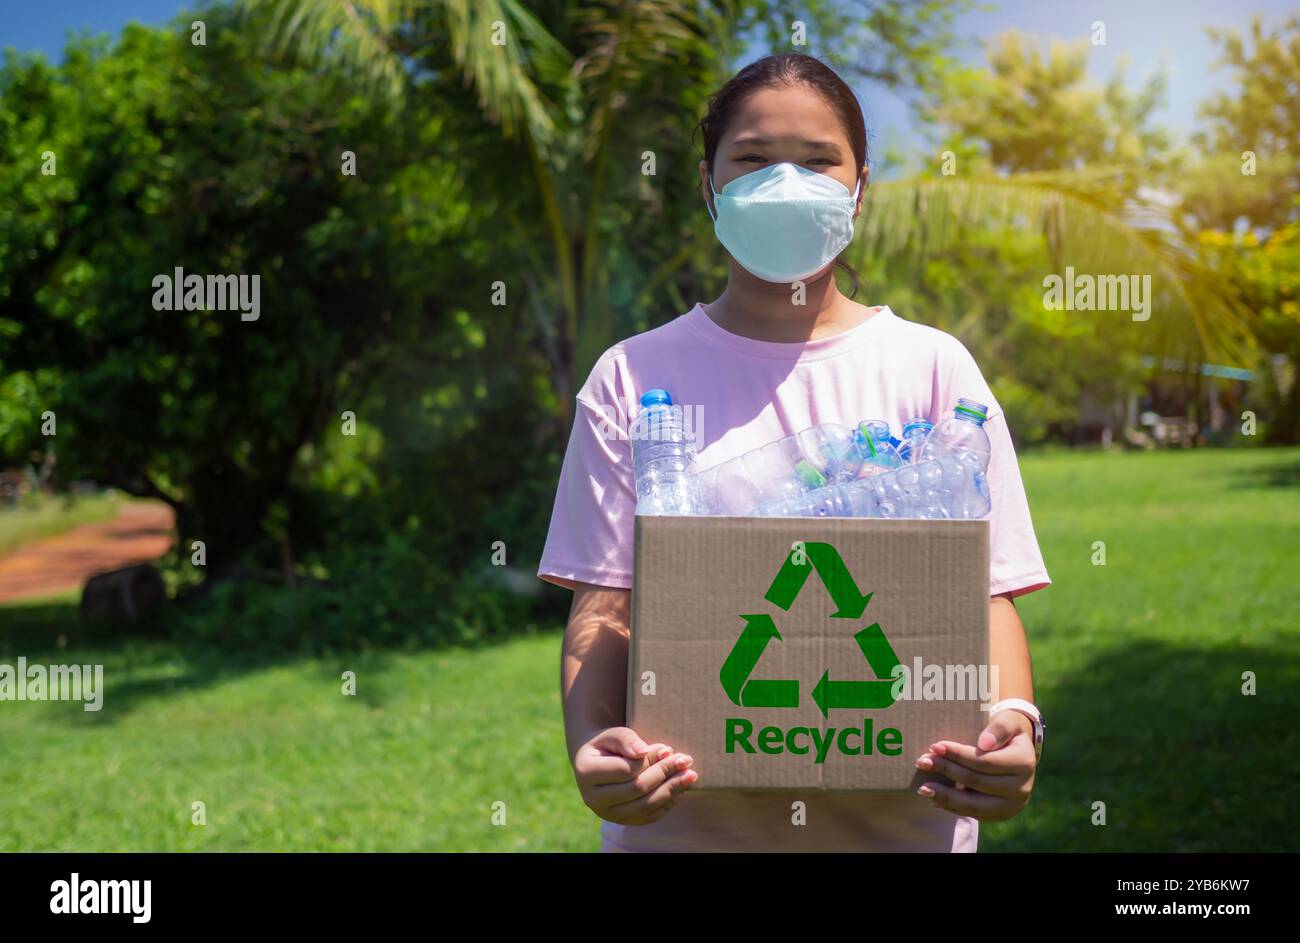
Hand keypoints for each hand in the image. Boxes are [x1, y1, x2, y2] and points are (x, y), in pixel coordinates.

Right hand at [572, 727, 697, 825]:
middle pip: (636, 789)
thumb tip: (643, 752)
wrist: (597, 761)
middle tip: (686, 760)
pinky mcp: (620, 821)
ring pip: (644, 807)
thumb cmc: (607, 744)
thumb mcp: (613, 733)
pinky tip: (680, 791)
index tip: (668, 748)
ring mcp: (605, 813)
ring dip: (671, 791)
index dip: (650, 759)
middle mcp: (592, 798)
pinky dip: (666, 805)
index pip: (626, 769)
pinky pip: (646, 818)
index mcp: (585, 772)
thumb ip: (627, 739)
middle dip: (664, 774)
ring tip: (690, 776)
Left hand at [914, 709, 1035, 821]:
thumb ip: (998, 728)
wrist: (1018, 750)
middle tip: (922, 762)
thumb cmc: (1006, 731)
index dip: (957, 755)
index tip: (934, 746)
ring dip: (946, 796)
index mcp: (1024, 762)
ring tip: (923, 788)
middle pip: (977, 783)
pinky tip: (936, 798)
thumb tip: (984, 743)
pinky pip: (975, 814)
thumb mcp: (1007, 721)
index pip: (984, 762)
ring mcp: (1013, 805)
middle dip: (947, 771)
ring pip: (975, 805)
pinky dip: (953, 807)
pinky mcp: (1002, 815)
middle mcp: (1022, 788)